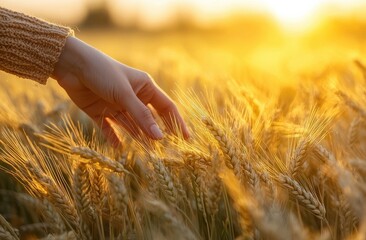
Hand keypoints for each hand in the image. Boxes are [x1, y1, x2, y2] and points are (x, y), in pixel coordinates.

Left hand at [52, 37, 188, 144]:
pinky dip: (114, 138)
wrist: (71, 65)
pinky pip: (110, 128)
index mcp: (144, 87)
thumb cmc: (102, 72)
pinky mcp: (100, 112)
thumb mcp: (124, 94)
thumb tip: (160, 138)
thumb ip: (142, 116)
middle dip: (157, 133)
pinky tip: (119, 148)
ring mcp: (116, 105)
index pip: (166, 107)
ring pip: (131, 126)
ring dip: (138, 138)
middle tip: (167, 152)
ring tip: (148, 154)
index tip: (186, 138)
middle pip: (149, 119)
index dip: (177, 122)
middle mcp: (133, 97)